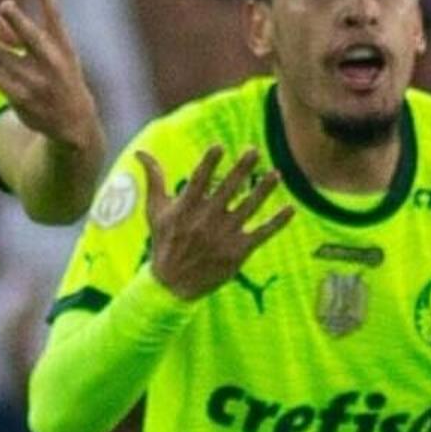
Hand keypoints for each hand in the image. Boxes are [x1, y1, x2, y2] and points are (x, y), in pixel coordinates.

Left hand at [0, 0, 102, 149]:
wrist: (73, 120)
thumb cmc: (60, 75)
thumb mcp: (56, 50)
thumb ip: (24, 32)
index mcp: (63, 47)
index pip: (56, 18)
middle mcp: (52, 64)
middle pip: (31, 38)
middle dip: (17, 21)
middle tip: (2, 6)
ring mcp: (36, 82)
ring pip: (4, 57)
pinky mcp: (21, 98)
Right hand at [136, 145, 289, 301]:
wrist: (172, 285)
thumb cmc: (164, 242)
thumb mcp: (155, 210)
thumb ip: (153, 179)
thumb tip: (140, 151)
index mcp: (186, 208)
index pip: (199, 181)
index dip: (209, 163)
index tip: (219, 146)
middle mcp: (206, 220)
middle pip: (228, 190)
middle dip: (242, 169)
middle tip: (254, 150)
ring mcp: (224, 236)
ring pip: (248, 208)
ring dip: (263, 190)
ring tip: (276, 174)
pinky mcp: (238, 252)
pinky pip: (261, 234)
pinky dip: (277, 222)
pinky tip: (290, 208)